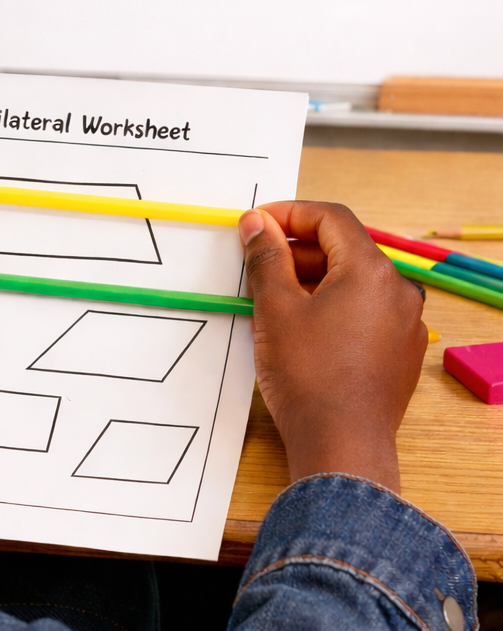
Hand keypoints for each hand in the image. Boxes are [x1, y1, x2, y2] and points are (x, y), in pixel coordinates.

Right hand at [239, 201, 426, 492]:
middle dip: (295, 250)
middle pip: (342, 249)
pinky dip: (329, 305)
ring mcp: (403, 323)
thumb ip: (266, 256)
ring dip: (310, 278)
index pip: (330, 218)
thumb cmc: (307, 376)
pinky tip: (297, 326)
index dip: (288, 213)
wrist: (341, 447)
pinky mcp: (399, 351)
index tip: (256, 224)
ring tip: (270, 298)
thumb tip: (256, 223)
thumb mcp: (275, 307)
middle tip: (255, 262)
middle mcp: (398, 291)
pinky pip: (362, 310)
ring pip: (351, 281)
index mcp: (371, 271)